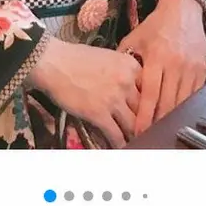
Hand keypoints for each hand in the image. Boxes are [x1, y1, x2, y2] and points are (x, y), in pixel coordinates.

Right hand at [27, 38, 141, 147]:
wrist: (53, 62)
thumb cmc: (76, 58)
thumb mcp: (108, 57)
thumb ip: (123, 72)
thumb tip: (131, 90)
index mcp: (131, 66)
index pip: (150, 89)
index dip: (150, 104)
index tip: (151, 114)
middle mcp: (127, 82)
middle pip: (145, 109)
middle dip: (145, 122)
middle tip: (147, 132)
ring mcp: (114, 99)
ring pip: (133, 125)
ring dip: (134, 136)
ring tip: (136, 143)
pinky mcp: (99, 114)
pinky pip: (116, 135)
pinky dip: (119, 144)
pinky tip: (119, 148)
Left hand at [117, 0, 205, 134]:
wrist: (183, 10)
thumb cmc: (156, 26)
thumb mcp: (135, 38)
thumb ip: (125, 59)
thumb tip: (114, 81)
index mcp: (156, 57)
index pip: (150, 94)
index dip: (144, 116)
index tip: (137, 132)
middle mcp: (175, 64)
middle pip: (167, 103)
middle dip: (157, 123)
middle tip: (147, 137)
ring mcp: (191, 68)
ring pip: (182, 103)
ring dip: (171, 119)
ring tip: (160, 131)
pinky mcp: (202, 70)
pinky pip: (194, 96)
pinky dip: (185, 108)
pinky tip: (177, 116)